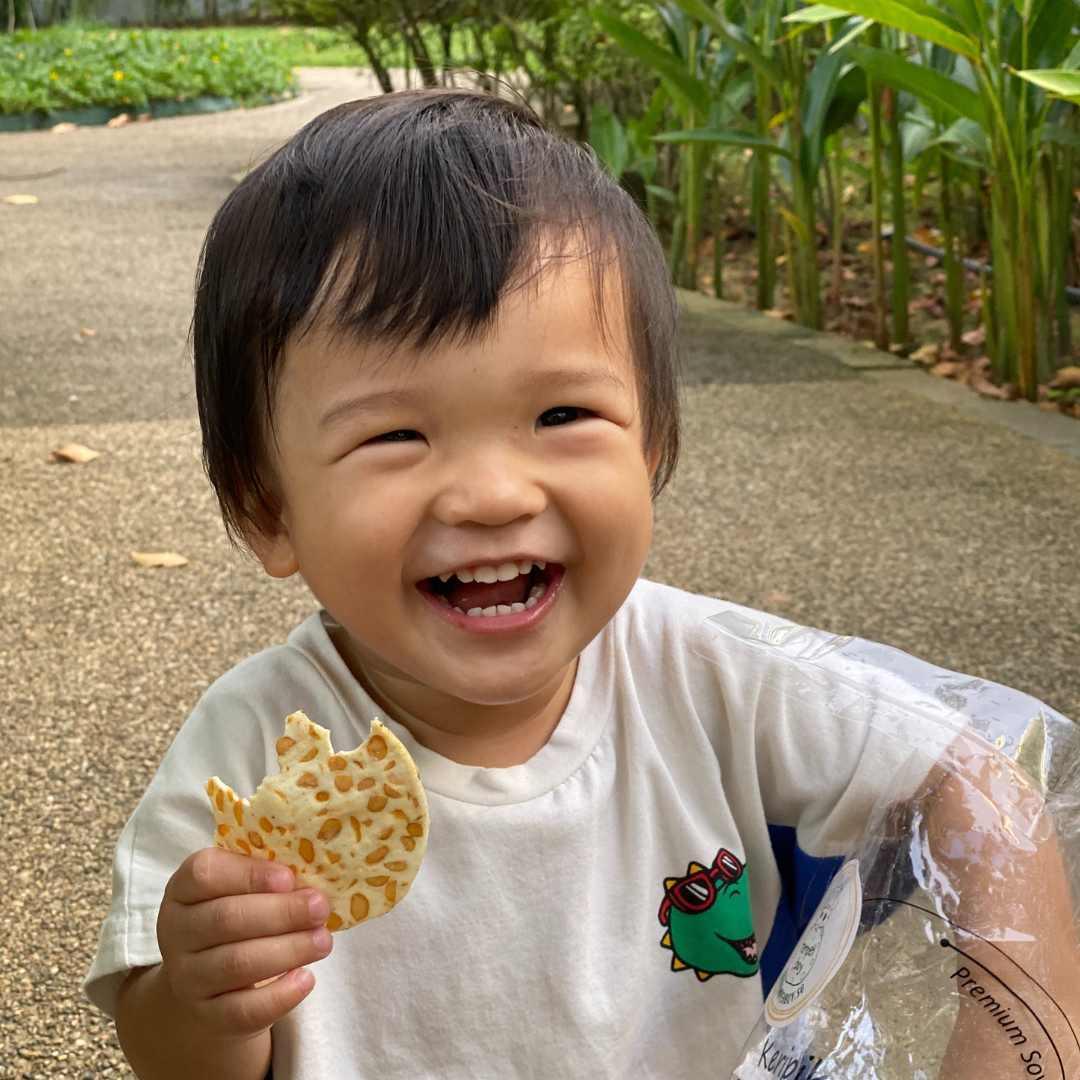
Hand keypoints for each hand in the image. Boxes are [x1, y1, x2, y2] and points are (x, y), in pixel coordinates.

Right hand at [156, 848, 332, 1038]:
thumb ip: (267, 878)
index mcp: (184, 888)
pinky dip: (279, 995)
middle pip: (226, 919)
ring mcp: (187, 977)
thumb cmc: (235, 915)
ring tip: (323, 941)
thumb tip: (309, 883)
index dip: (249, 874)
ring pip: (237, 964)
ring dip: (288, 950)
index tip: (289, 878)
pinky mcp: (207, 1015)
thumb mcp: (240, 888)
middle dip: (282, 913)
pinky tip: (306, 979)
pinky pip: (243, 1010)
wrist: (208, 980)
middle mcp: (176, 932)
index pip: (204, 874)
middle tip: (320, 908)